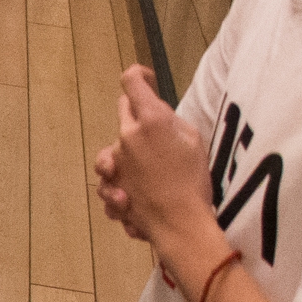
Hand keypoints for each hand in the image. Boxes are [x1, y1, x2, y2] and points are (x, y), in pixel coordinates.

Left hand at [95, 65, 216, 267]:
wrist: (179, 224)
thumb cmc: (193, 180)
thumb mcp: (193, 140)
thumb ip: (170, 121)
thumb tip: (157, 113)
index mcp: (150, 120)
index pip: (131, 81)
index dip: (138, 76)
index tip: (148, 82)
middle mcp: (126, 136)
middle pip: (124, 112)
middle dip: (138, 117)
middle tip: (157, 133)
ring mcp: (114, 162)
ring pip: (113, 147)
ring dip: (125, 155)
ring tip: (146, 172)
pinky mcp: (107, 185)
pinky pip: (109, 181)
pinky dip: (120, 189)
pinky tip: (136, 199)